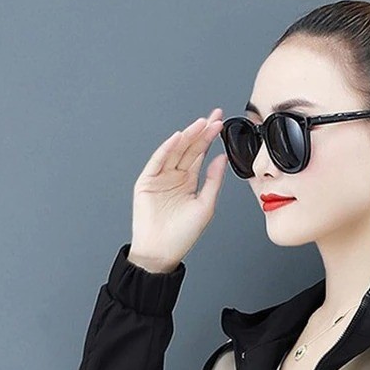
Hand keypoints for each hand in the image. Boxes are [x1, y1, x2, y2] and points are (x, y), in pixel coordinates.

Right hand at [129, 108, 227, 271]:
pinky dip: (167, 149)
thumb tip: (222, 158)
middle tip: (214, 117)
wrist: (161, 251)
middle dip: (201, 132)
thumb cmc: (182, 235)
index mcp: (188, 181)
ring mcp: (160, 177)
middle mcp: (174, 176)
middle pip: (189, 148)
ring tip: (200, 124)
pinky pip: (158, 161)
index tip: (220, 123)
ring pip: (175, 151)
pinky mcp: (147, 181)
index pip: (200, 154)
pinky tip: (178, 138)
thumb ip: (214, 181)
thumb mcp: (206, 205)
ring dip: (187, 136)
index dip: (210, 138)